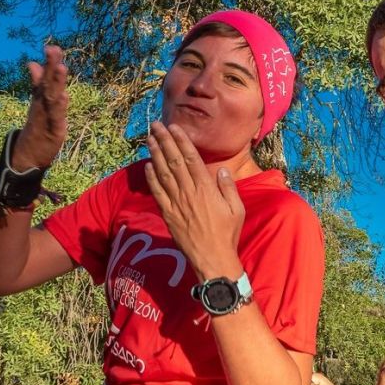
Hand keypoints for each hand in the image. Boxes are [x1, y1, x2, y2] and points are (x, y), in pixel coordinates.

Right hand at [11, 45, 68, 170]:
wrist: (27, 155)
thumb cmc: (37, 127)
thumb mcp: (38, 103)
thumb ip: (37, 83)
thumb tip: (32, 63)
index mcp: (40, 97)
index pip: (44, 77)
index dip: (48, 63)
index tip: (51, 47)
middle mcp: (42, 104)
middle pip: (47, 82)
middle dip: (51, 66)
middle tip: (53, 49)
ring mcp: (46, 116)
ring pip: (51, 96)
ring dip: (56, 82)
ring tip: (61, 67)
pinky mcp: (53, 129)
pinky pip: (56, 116)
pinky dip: (58, 106)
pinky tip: (63, 97)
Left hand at [144, 121, 244, 279]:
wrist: (212, 258)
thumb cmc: (228, 233)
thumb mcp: (237, 209)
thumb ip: (228, 188)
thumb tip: (221, 170)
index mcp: (206, 188)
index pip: (191, 158)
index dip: (182, 141)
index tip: (175, 127)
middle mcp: (189, 192)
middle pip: (173, 161)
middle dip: (165, 141)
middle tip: (156, 126)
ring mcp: (176, 203)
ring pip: (163, 173)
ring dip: (155, 154)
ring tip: (150, 139)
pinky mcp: (168, 214)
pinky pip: (157, 192)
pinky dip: (151, 178)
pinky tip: (147, 165)